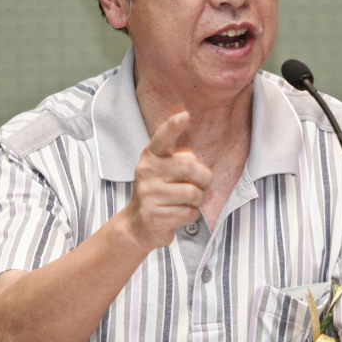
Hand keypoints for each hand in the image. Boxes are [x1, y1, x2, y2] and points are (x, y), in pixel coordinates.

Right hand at [124, 111, 212, 249]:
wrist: (137, 226)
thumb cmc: (159, 193)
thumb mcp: (162, 171)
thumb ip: (178, 160)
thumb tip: (197, 160)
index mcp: (151, 157)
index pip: (162, 138)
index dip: (173, 126)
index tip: (185, 115)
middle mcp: (147, 172)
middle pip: (190, 166)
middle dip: (205, 178)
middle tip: (202, 185)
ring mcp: (149, 194)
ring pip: (193, 193)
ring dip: (199, 200)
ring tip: (189, 201)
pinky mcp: (154, 215)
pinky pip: (189, 212)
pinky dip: (191, 215)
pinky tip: (180, 214)